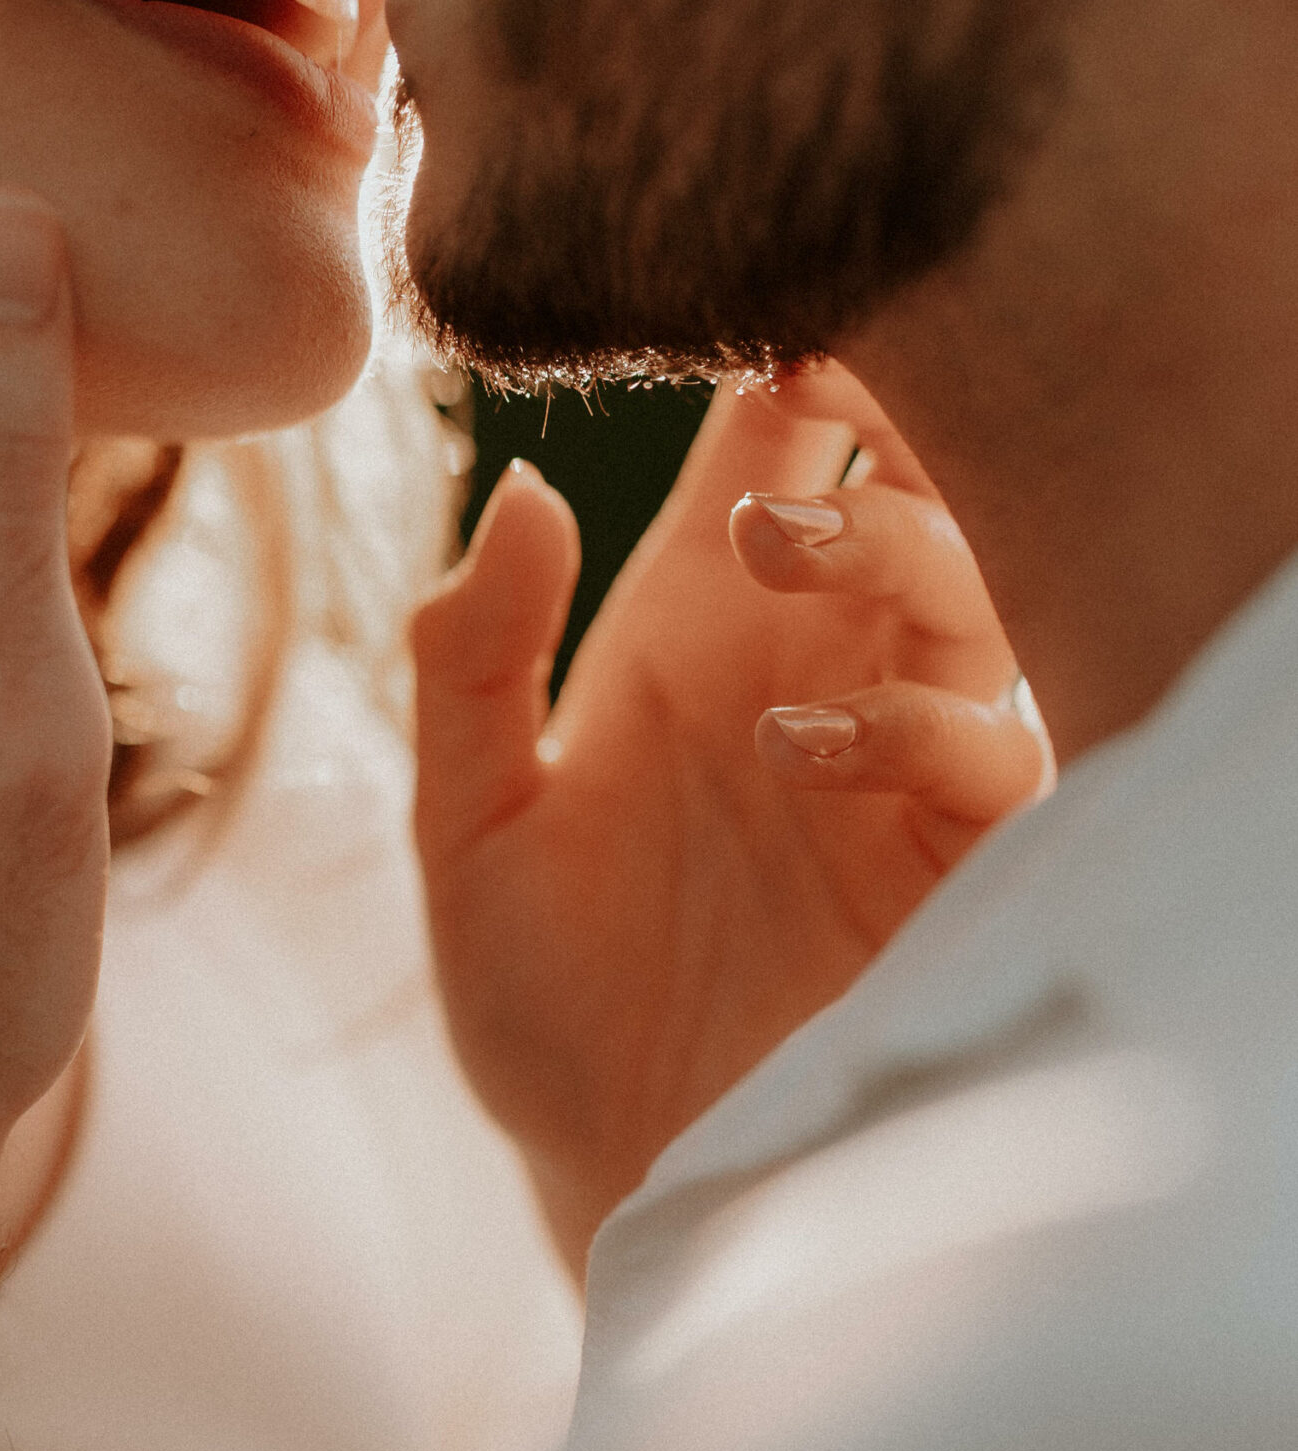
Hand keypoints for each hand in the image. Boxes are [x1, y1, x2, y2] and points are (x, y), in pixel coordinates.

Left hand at [412, 365, 1047, 1278]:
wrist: (617, 1167)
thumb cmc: (540, 994)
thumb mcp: (466, 825)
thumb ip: (470, 659)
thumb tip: (522, 489)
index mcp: (696, 617)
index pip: (767, 436)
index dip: (774, 349)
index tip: (753, 283)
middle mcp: (811, 659)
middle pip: (897, 473)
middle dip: (881, 400)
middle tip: (825, 364)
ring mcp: (890, 750)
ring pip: (963, 577)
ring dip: (886, 539)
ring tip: (776, 558)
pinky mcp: (950, 858)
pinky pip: (985, 741)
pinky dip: (910, 717)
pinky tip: (796, 748)